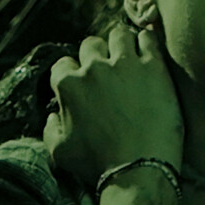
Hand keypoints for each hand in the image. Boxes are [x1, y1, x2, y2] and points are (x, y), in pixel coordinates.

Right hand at [45, 25, 184, 184]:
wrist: (139, 170)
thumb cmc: (98, 165)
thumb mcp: (60, 153)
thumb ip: (50, 130)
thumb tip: (52, 117)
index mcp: (68, 85)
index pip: (63, 65)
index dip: (72, 73)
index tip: (84, 84)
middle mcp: (93, 68)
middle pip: (91, 44)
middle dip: (97, 55)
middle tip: (109, 71)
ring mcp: (124, 64)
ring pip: (118, 34)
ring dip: (122, 44)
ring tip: (130, 58)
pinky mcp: (153, 66)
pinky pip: (148, 38)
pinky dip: (147, 43)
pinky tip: (150, 55)